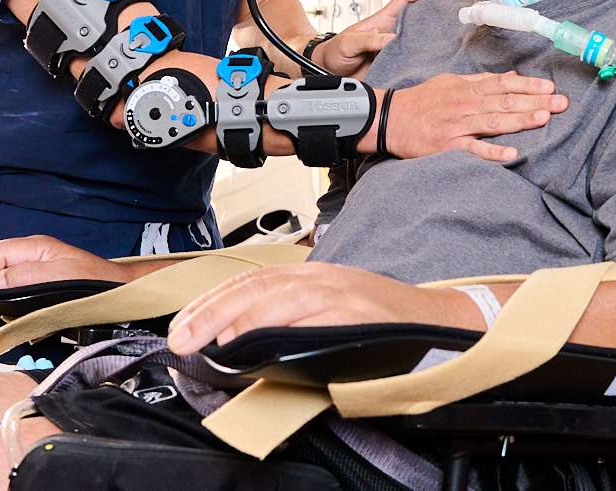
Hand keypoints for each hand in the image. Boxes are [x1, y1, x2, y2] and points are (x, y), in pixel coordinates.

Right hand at [0, 234, 134, 302]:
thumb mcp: (60, 277)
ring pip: (1, 264)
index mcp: (37, 247)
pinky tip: (1, 295)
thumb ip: (27, 276)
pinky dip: (1, 283)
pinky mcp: (39, 272)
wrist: (115, 285)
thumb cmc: (94, 280)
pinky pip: (12, 273)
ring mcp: (36, 260)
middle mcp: (34, 250)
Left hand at [167, 263, 460, 354]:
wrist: (436, 320)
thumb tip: (239, 341)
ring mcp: (338, 292)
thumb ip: (291, 319)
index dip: (211, 301)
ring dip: (235, 319)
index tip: (181, 324)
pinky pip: (308, 316)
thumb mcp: (331, 310)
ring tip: (206, 340)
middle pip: (254, 287)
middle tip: (179, 338)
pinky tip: (253, 339)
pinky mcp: (354, 312)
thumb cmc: (382, 322)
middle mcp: (320, 277)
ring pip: (276, 298)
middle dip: (210, 312)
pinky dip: (277, 326)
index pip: (250, 281)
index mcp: (311, 275)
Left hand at [312, 0, 448, 77]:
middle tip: (458, 10)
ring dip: (436, 38)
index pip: (406, 0)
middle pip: (420, 18)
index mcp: (383, 21)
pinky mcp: (396, 66)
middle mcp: (393, 33)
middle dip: (438, 11)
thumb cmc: (335, 52)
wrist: (328, 73)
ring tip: (457, 36)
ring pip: (421, 40)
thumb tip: (392, 40)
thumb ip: (369, 40)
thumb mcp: (350, 43)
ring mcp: (396, 49)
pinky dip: (426, 61)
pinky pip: (414, 61)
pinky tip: (439, 63)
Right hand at [385, 71, 567, 162]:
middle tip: (560, 103)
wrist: (389, 118)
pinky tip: (512, 155)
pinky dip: (492, 152)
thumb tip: (509, 76)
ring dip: (519, 120)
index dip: (527, 85)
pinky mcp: (447, 146)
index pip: (502, 84)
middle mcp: (464, 104)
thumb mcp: (450, 82)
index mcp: (466, 88)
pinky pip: (472, 150)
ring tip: (543, 118)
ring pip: (493, 122)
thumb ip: (480, 80)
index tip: (549, 87)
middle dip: (534, 102)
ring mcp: (456, 126)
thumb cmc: (422, 101)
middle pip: (503, 101)